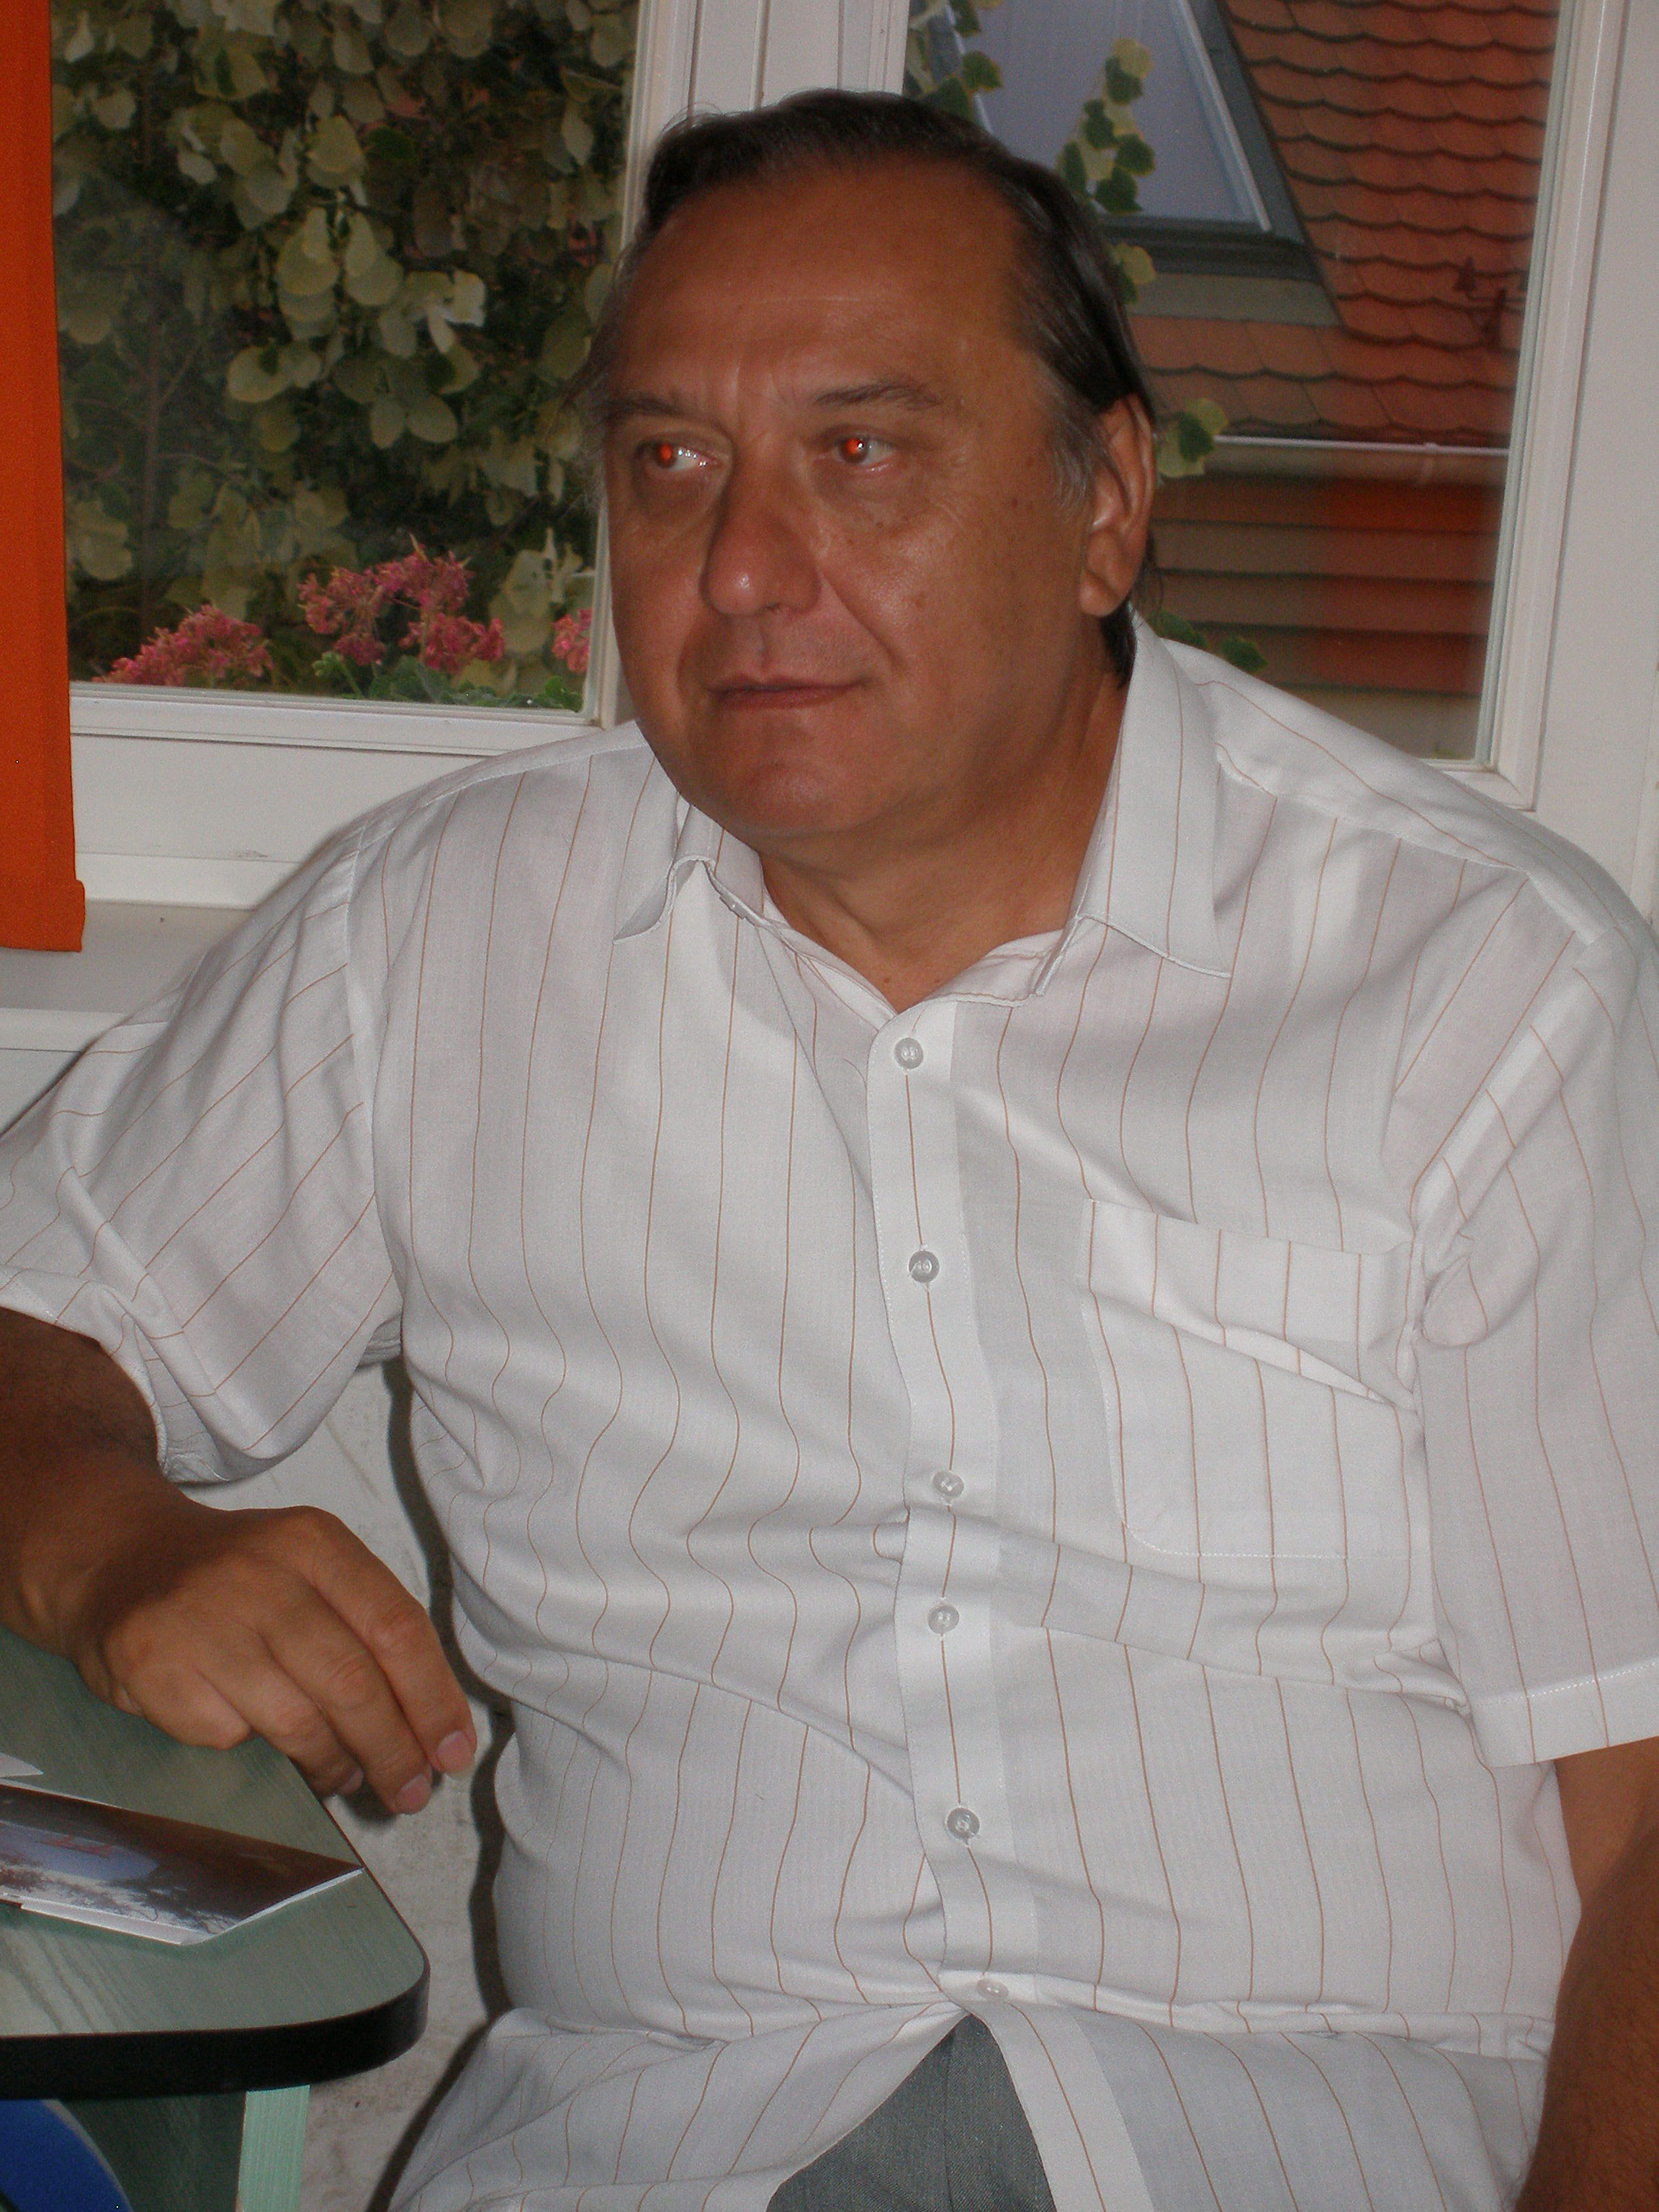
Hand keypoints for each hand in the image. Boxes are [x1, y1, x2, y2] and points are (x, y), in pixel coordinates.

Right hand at [63, 1482, 475, 1813]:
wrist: (120, 1560)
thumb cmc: (236, 1580)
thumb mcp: (308, 1571)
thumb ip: (368, 1630)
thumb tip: (431, 1724)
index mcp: (314, 1543)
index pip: (396, 1626)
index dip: (433, 1697)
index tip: (453, 1749)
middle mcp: (261, 1573)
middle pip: (352, 1681)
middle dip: (393, 1750)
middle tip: (410, 1790)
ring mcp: (203, 1617)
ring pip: (296, 1720)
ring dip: (332, 1764)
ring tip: (343, 1775)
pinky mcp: (153, 1662)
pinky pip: (226, 1735)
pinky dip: (252, 1751)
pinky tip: (254, 1740)